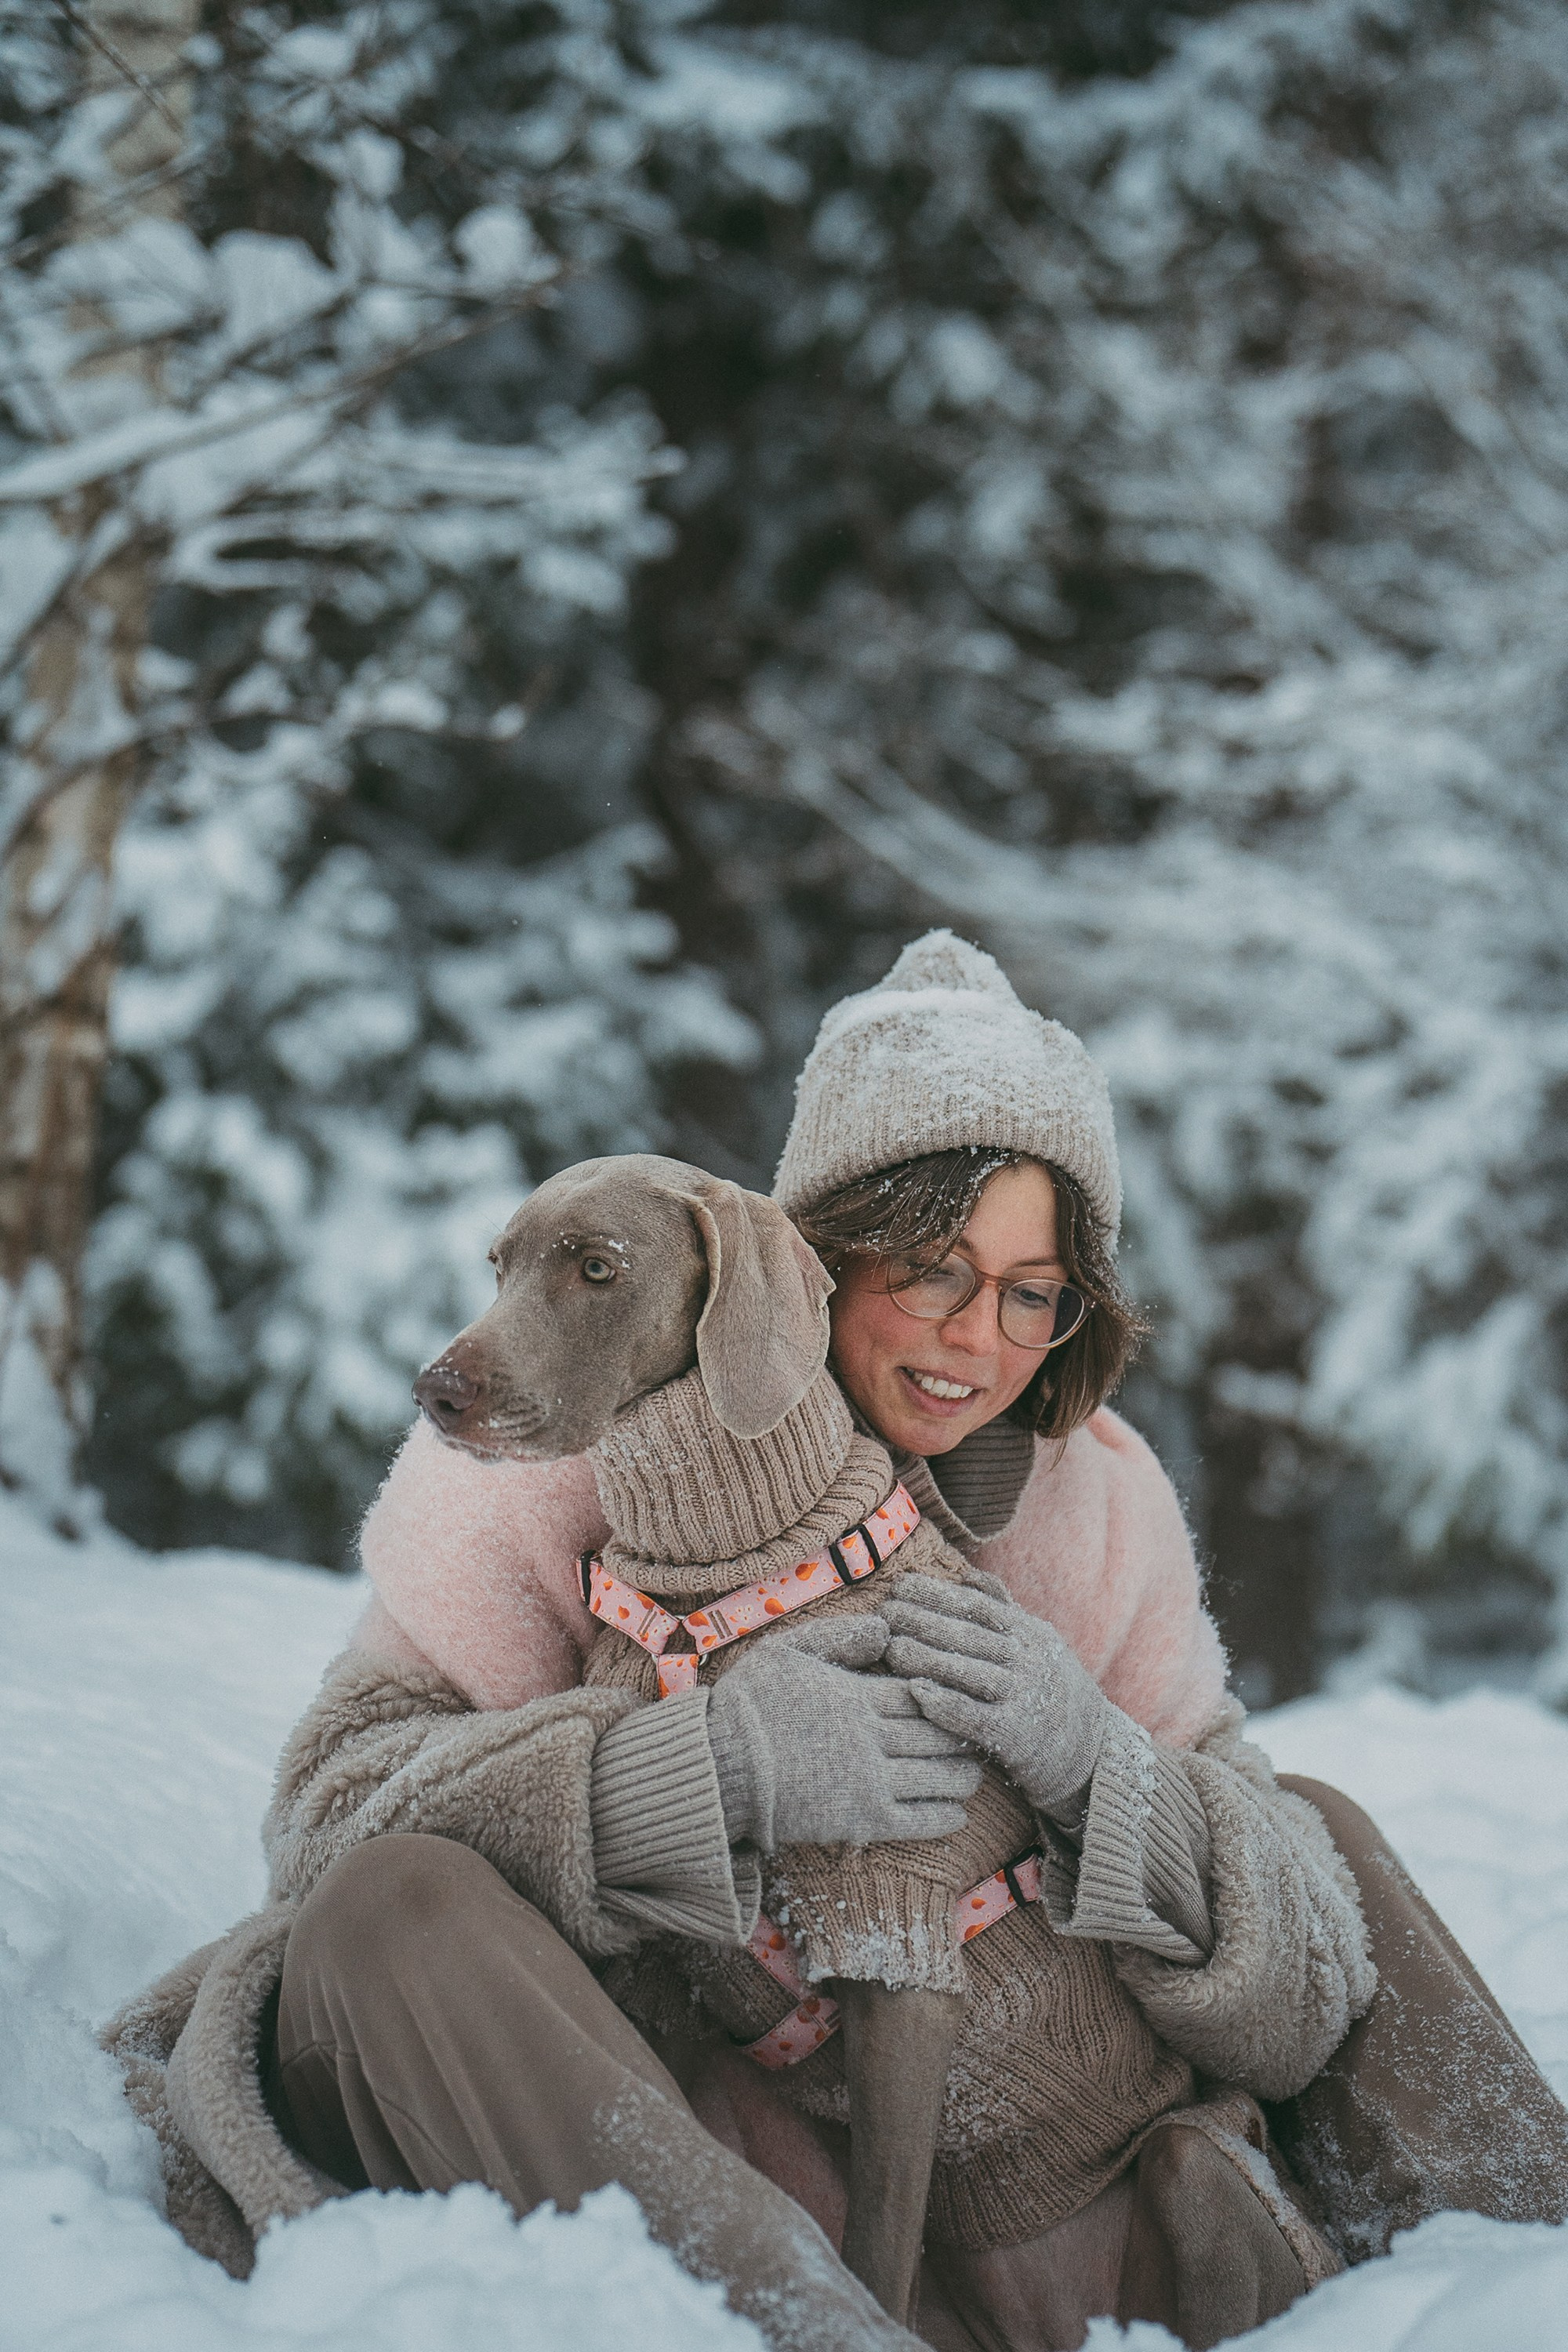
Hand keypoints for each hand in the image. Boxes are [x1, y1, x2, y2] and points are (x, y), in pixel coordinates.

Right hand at [705, 1614, 983, 1853]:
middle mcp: (870, 1738)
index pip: (922, 1693)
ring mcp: (868, 1781)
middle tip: (979, 1733)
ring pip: (938, 1777)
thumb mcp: (788, 1651)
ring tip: (973, 1773)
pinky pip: (919, 1821)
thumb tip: (886, 1627)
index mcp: (856, 1695)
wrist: (719, 1766)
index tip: (960, 1694)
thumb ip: (839, 1636)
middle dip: (963, 1734)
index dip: (946, 1694)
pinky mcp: (861, 1820)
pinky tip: (957, 1812)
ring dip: (963, 1775)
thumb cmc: (749, 1704)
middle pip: (938, 1734)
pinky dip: (945, 1816)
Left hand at [882, 1573, 1117, 1820]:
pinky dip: (945, 1704)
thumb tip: (969, 1574)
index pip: (977, 1606)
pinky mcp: (1015, 1736)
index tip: (901, 1585)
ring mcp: (1023, 1697)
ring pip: (968, 1672)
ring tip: (890, 1647)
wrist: (1091, 1750)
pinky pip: (974, 1717)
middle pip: (967, 1635)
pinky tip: (916, 1693)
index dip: (937, 1594)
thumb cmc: (1051, 1689)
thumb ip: (1004, 1609)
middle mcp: (1028, 1660)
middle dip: (922, 1620)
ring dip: (926, 1658)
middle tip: (884, 1611)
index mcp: (1030, 1633)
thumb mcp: (1039, 1643)